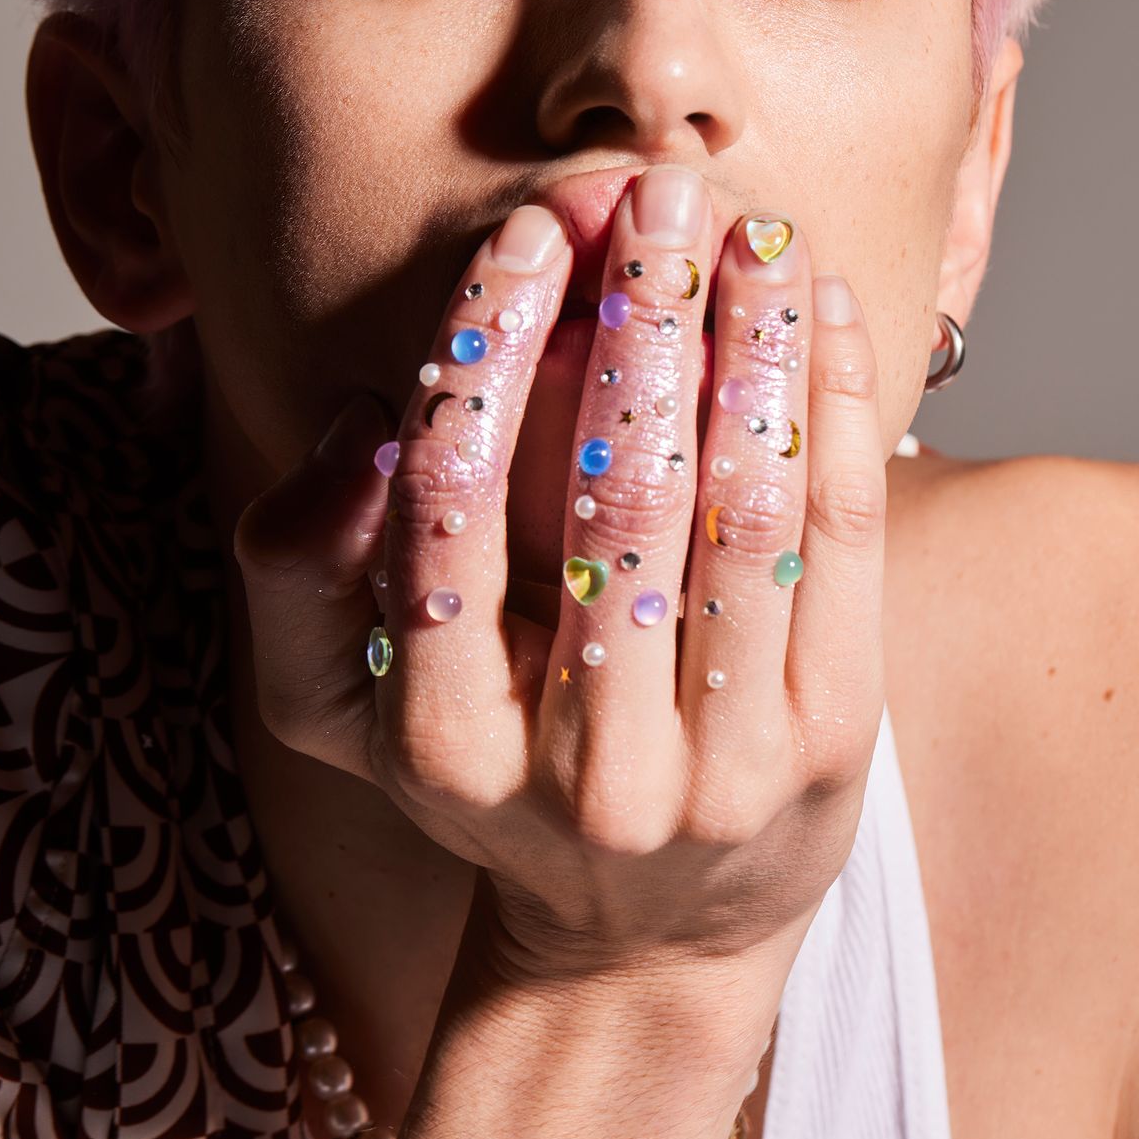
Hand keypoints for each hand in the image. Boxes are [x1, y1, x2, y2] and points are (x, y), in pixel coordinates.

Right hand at [233, 164, 886, 986]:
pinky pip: (842, 546)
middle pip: (616, 495)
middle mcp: (584, 769)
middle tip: (654, 191)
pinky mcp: (831, 747)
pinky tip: (826, 316)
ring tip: (756, 226)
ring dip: (755, 346)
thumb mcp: (339, 713)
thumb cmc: (485, 792)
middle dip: (640, 319)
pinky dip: (837, 414)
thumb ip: (297, 571)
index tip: (523, 233)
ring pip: (744, 510)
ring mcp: (720, 767)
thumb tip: (363, 422)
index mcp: (443, 746)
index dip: (490, 350)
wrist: (638, 948)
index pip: (454, 504)